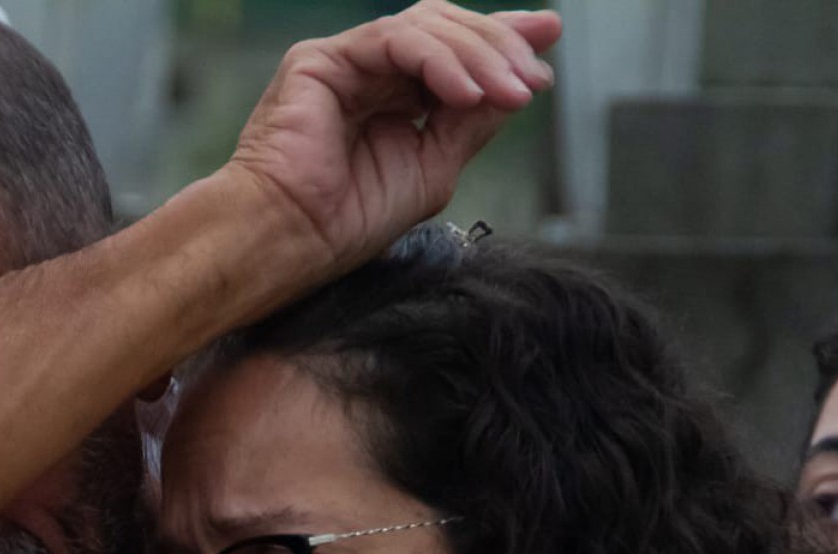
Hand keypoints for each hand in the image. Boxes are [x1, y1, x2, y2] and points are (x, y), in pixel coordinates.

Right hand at [225, 4, 560, 274]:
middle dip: (498, 45)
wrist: (290, 241)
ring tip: (510, 91)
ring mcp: (345, 63)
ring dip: (478, 56)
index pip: (454, 53)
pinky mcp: (321, 60)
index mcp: (393, 100)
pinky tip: (465, 93)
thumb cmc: (346, 222)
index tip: (547, 39)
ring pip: (426, 27)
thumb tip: (519, 85)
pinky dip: (438, 62)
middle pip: (446, 29)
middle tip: (534, 77)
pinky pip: (394, 41)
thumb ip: (471, 124)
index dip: (500, 41)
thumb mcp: (433, 169)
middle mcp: (370, 75)